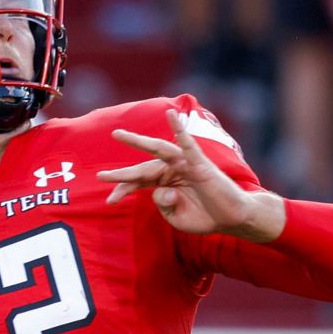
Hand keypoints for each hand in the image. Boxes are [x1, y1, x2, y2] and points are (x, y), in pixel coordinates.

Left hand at [97, 109, 284, 241]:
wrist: (232, 218)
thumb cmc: (205, 216)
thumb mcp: (177, 218)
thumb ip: (165, 206)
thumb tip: (160, 192)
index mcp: (164, 183)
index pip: (139, 183)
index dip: (124, 190)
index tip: (110, 201)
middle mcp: (171, 170)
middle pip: (143, 168)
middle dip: (122, 174)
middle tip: (100, 175)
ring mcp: (185, 164)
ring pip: (158, 151)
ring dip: (138, 142)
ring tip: (118, 135)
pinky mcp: (200, 163)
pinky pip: (188, 144)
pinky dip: (179, 129)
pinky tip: (171, 115)